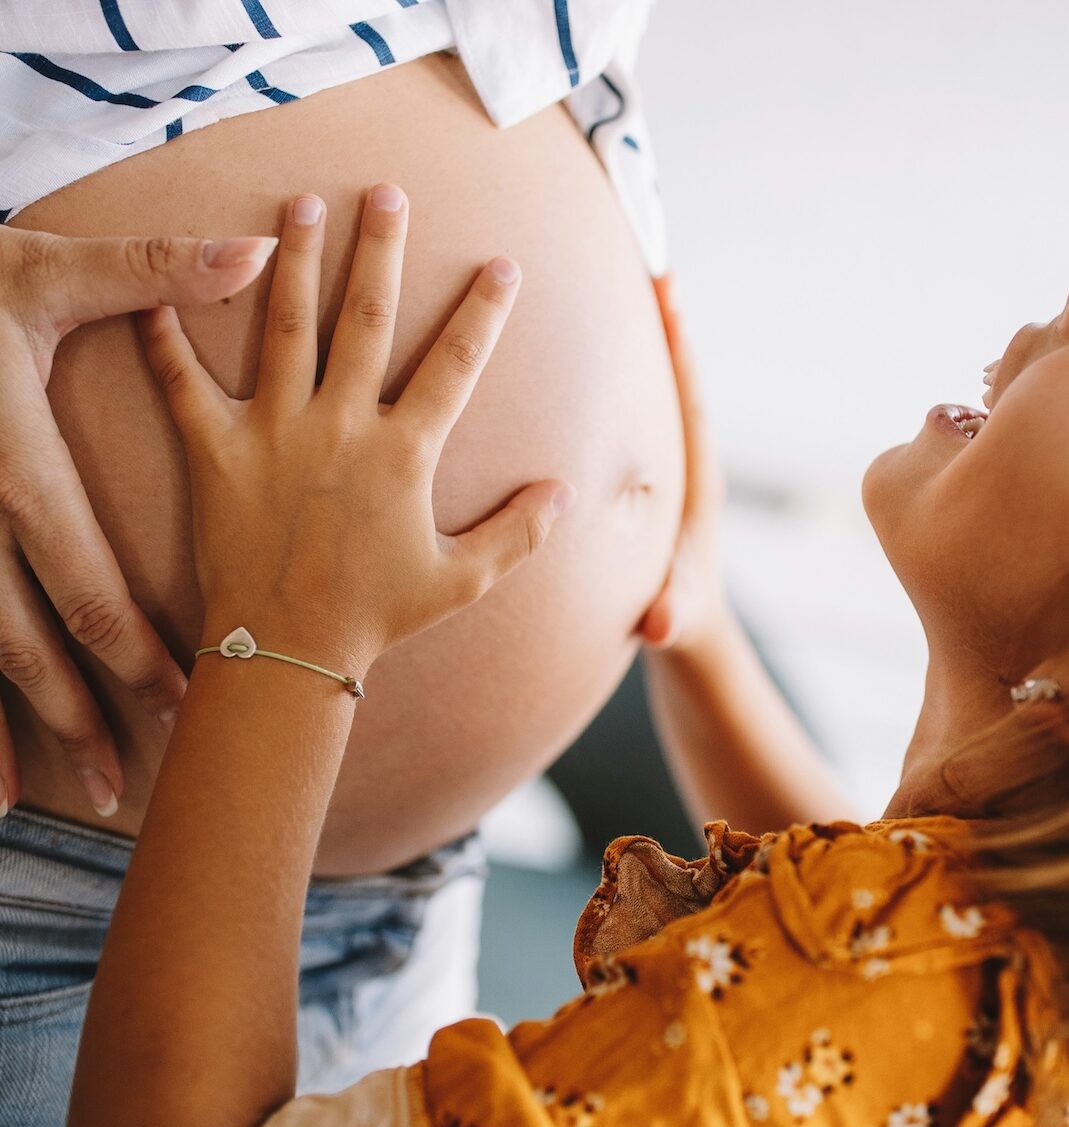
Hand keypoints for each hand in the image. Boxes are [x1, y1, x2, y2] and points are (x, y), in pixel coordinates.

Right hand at [0, 222, 276, 816]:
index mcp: (14, 459)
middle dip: (80, 710)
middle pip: (26, 636)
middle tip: (129, 777)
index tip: (184, 700)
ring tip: (47, 791)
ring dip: (9, 725)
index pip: (82, 575)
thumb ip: (148, 272)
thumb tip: (259, 251)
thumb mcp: (40, 271)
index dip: (132, 647)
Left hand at [137, 185, 573, 679]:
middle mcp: (341, 427)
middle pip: (366, 319)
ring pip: (285, 327)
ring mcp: (275, 434)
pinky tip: (162, 289)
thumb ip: (518, 534)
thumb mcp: (463, 581)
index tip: (502, 264)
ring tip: (302, 202)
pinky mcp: (216, 452)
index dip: (484, 312)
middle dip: (381, 250)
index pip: (455, 365)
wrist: (288, 652)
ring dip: (295, 259)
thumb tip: (565, 492)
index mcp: (403, 453)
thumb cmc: (377, 616)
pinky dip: (167, 337)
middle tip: (386, 191)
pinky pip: (184, 384)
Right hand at [639, 275, 730, 652]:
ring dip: (638, 336)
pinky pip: (630, 408)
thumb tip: (661, 621)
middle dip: (660, 320)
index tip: (669, 294)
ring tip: (615, 274)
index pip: (689, 402)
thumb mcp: (671, 619)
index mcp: (696, 481)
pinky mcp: (646, 470)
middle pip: (674, 376)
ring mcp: (666, 462)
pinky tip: (581, 344)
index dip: (680, 350)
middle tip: (644, 254)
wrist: (687, 626)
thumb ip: (668, 616)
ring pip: (653, 387)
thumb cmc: (678, 617)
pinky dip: (616, 371)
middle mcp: (686, 460)